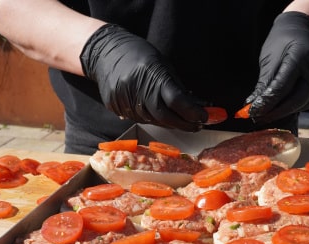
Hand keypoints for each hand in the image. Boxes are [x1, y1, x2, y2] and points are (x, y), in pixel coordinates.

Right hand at [80, 24, 206, 131]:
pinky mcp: (116, 107)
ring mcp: (125, 100)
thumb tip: (195, 106)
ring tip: (179, 120)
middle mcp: (138, 90)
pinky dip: (153, 119)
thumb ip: (177, 87)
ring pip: (153, 121)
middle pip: (165, 117)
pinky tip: (158, 114)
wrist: (103, 52)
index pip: (177, 100)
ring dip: (169, 123)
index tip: (204, 117)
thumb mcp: (162, 64)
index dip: (192, 112)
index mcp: (153, 75)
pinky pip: (139, 119)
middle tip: (196, 126)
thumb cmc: (138, 55)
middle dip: (184, 124)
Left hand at [244, 12, 308, 123]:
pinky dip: (294, 107)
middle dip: (276, 112)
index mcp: (300, 57)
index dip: (267, 103)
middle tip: (259, 118)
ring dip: (284, 111)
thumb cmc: (283, 41)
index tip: (252, 112)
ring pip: (303, 103)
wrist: (304, 28)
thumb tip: (252, 106)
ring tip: (266, 114)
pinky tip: (281, 108)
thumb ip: (263, 84)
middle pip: (297, 99)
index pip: (282, 88)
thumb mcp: (269, 59)